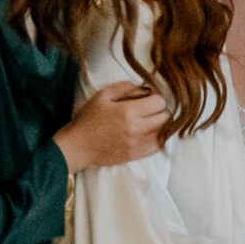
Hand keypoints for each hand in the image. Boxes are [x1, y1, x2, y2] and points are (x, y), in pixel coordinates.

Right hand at [54, 80, 169, 171]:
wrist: (78, 146)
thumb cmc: (89, 118)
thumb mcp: (104, 94)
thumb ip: (127, 87)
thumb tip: (146, 89)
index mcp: (129, 112)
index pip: (160, 102)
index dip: (155, 98)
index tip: (146, 99)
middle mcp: (137, 129)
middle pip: (166, 117)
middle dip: (159, 110)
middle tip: (148, 110)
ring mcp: (138, 144)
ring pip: (164, 132)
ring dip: (159, 125)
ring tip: (147, 122)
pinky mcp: (137, 155)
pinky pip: (158, 146)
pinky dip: (156, 138)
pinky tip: (146, 133)